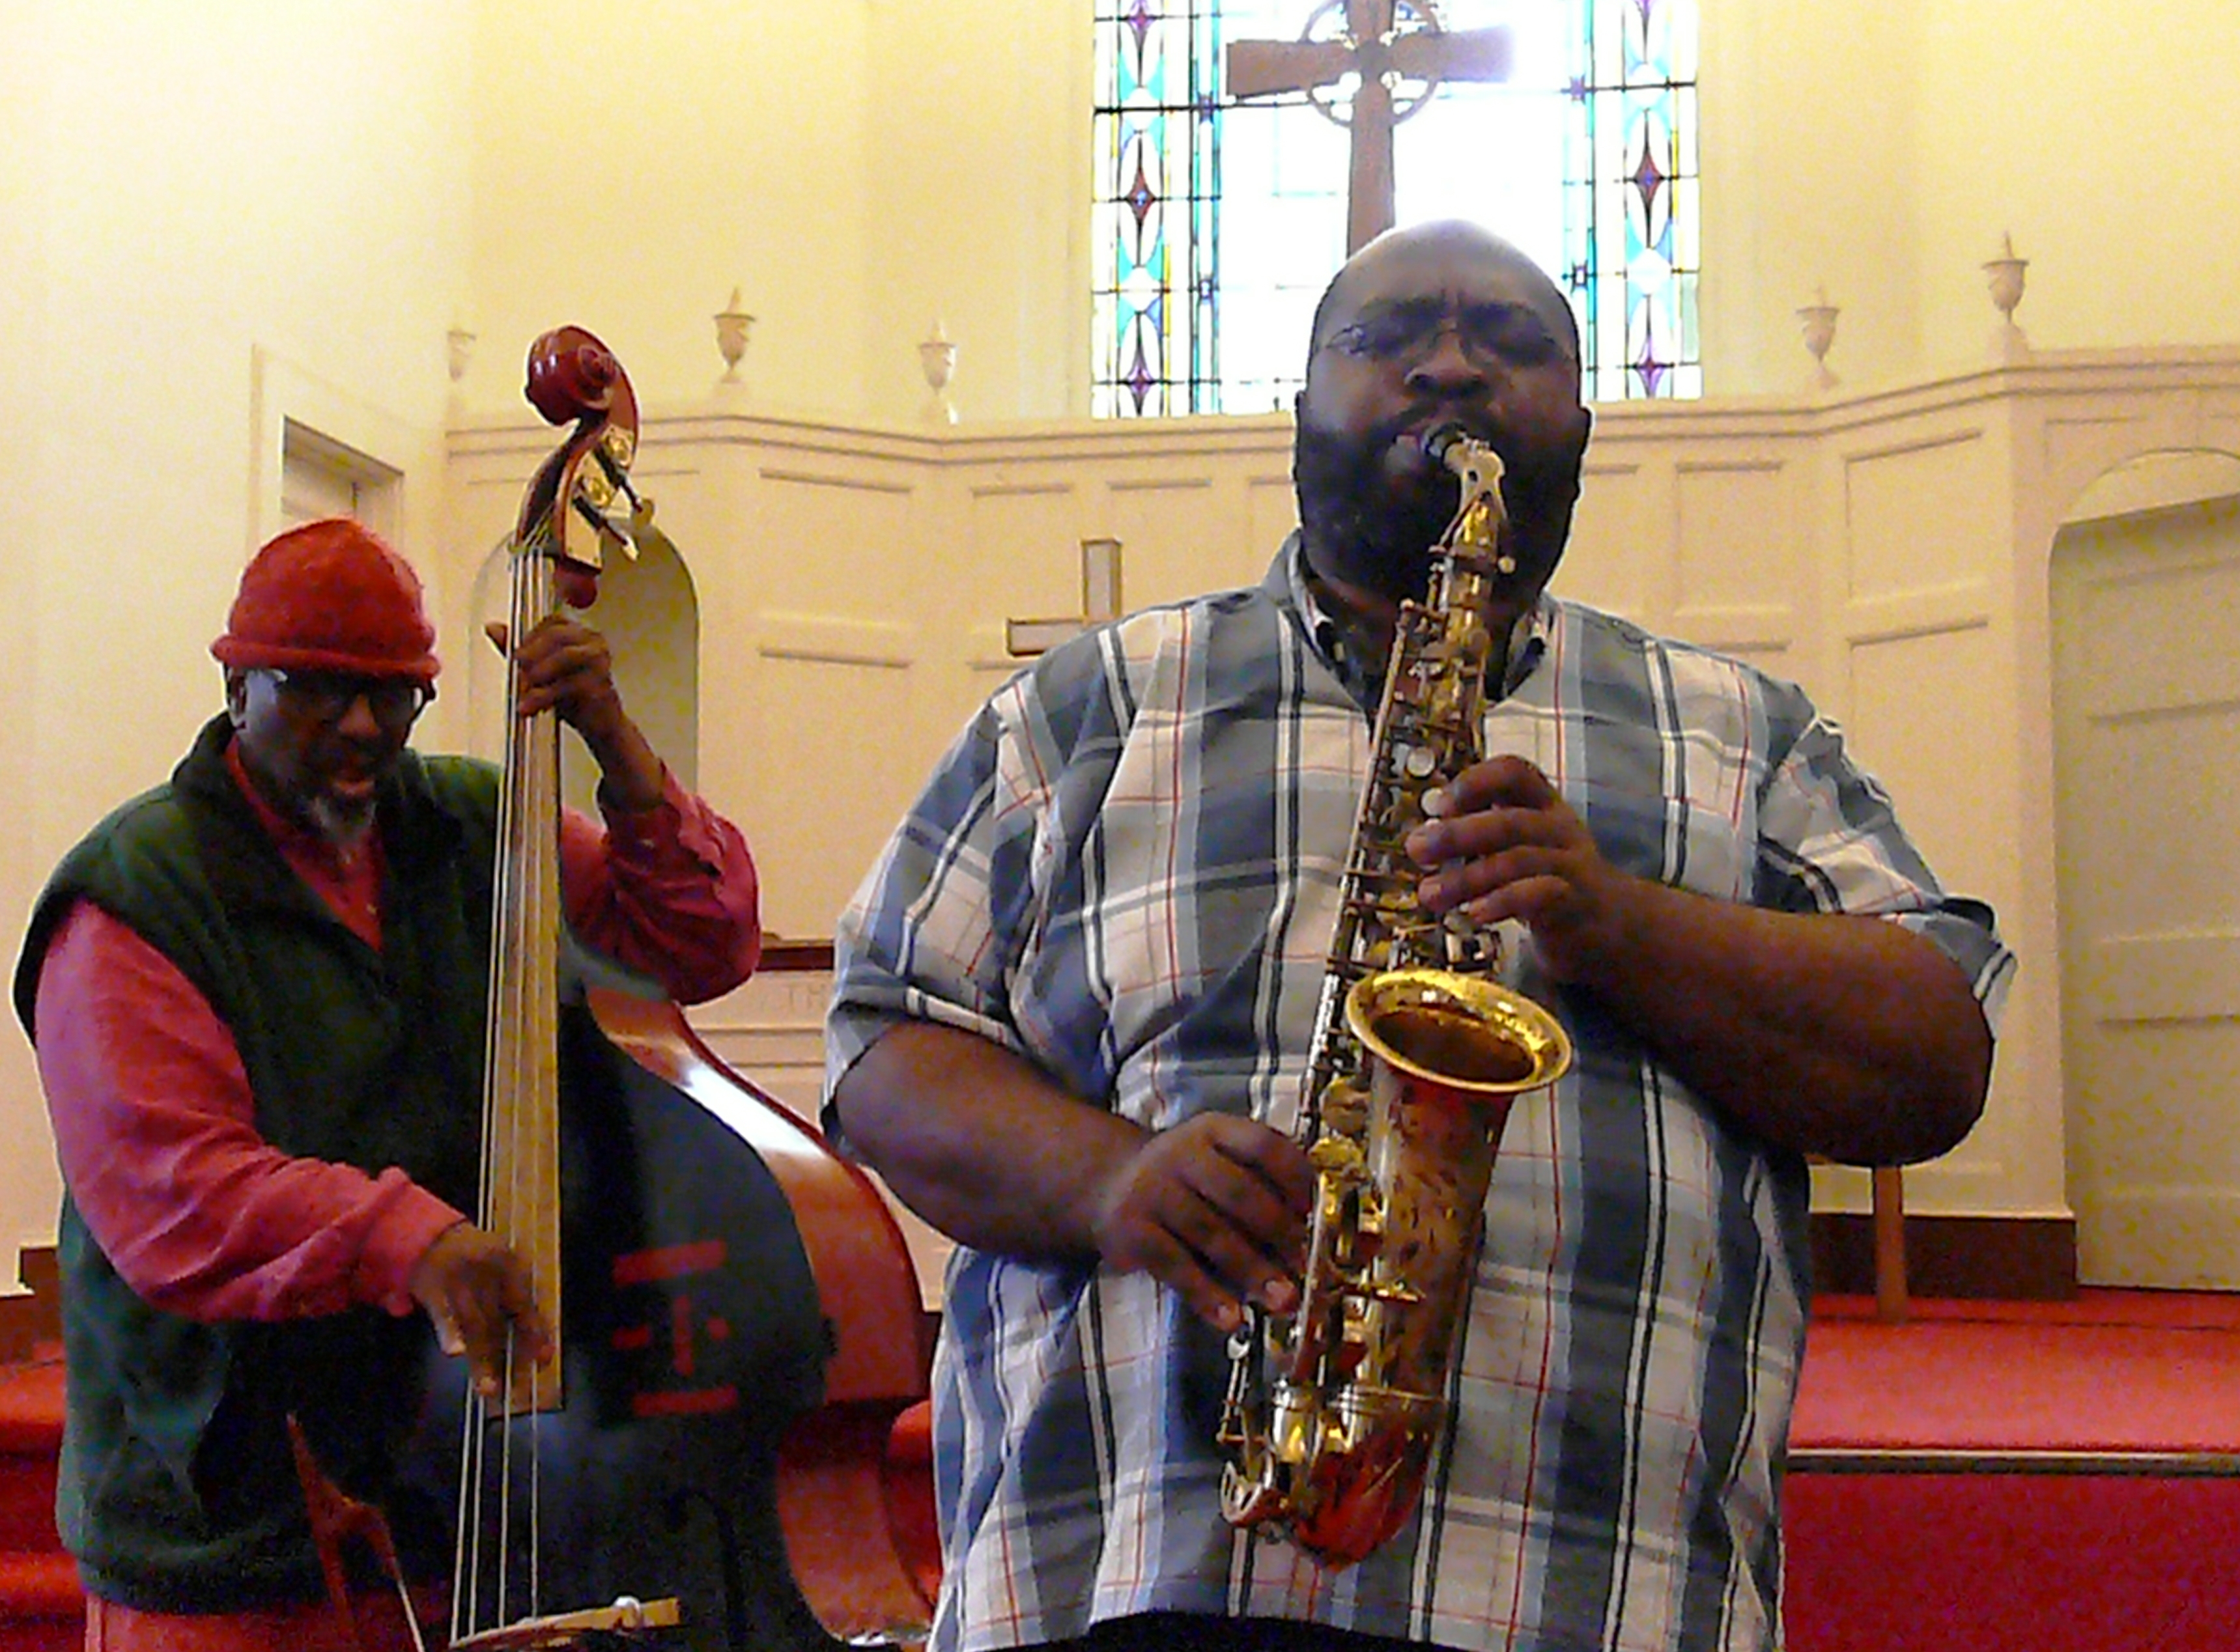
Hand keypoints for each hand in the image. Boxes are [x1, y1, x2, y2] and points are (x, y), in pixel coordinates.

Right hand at [408, 1222, 555, 1397]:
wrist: (427, 1233)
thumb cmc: (471, 1254)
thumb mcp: (499, 1263)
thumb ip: (513, 1294)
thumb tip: (534, 1335)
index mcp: (510, 1265)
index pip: (526, 1306)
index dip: (536, 1334)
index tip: (544, 1360)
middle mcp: (488, 1273)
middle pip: (501, 1321)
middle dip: (509, 1357)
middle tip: (517, 1389)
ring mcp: (460, 1282)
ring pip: (475, 1326)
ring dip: (482, 1360)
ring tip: (489, 1389)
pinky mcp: (434, 1291)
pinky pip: (443, 1316)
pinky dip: (450, 1334)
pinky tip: (456, 1353)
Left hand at [485, 616, 626, 739]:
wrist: (601, 726)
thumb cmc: (575, 697)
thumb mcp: (540, 671)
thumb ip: (518, 650)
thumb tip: (493, 628)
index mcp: (581, 634)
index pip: (552, 623)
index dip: (530, 637)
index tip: (516, 656)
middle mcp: (594, 643)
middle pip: (558, 635)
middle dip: (532, 653)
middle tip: (517, 669)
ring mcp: (600, 663)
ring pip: (565, 656)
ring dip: (538, 673)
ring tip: (524, 691)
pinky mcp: (600, 685)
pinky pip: (569, 685)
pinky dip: (545, 696)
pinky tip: (533, 707)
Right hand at [1088, 1113, 1313, 1333]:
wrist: (1108, 1186)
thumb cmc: (1183, 1183)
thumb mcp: (1216, 1164)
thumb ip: (1256, 1188)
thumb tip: (1307, 1243)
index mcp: (1213, 1131)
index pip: (1263, 1146)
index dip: (1295, 1180)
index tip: (1314, 1215)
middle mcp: (1181, 1153)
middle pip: (1238, 1191)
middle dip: (1278, 1233)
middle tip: (1303, 1265)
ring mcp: (1152, 1190)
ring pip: (1210, 1232)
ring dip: (1251, 1270)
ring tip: (1280, 1300)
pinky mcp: (1131, 1229)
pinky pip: (1175, 1266)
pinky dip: (1207, 1295)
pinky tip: (1231, 1318)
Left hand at [1403, 753, 1632, 984]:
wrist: (1611, 923)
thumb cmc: (1550, 879)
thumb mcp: (1520, 847)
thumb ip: (1479, 837)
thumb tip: (1423, 838)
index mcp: (1542, 805)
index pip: (1514, 773)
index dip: (1476, 782)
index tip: (1440, 804)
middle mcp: (1558, 828)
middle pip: (1510, 821)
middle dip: (1457, 834)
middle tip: (1418, 849)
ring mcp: (1571, 865)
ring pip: (1519, 861)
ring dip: (1467, 877)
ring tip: (1431, 894)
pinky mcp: (1575, 903)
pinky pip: (1540, 895)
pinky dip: (1503, 902)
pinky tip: (1474, 913)